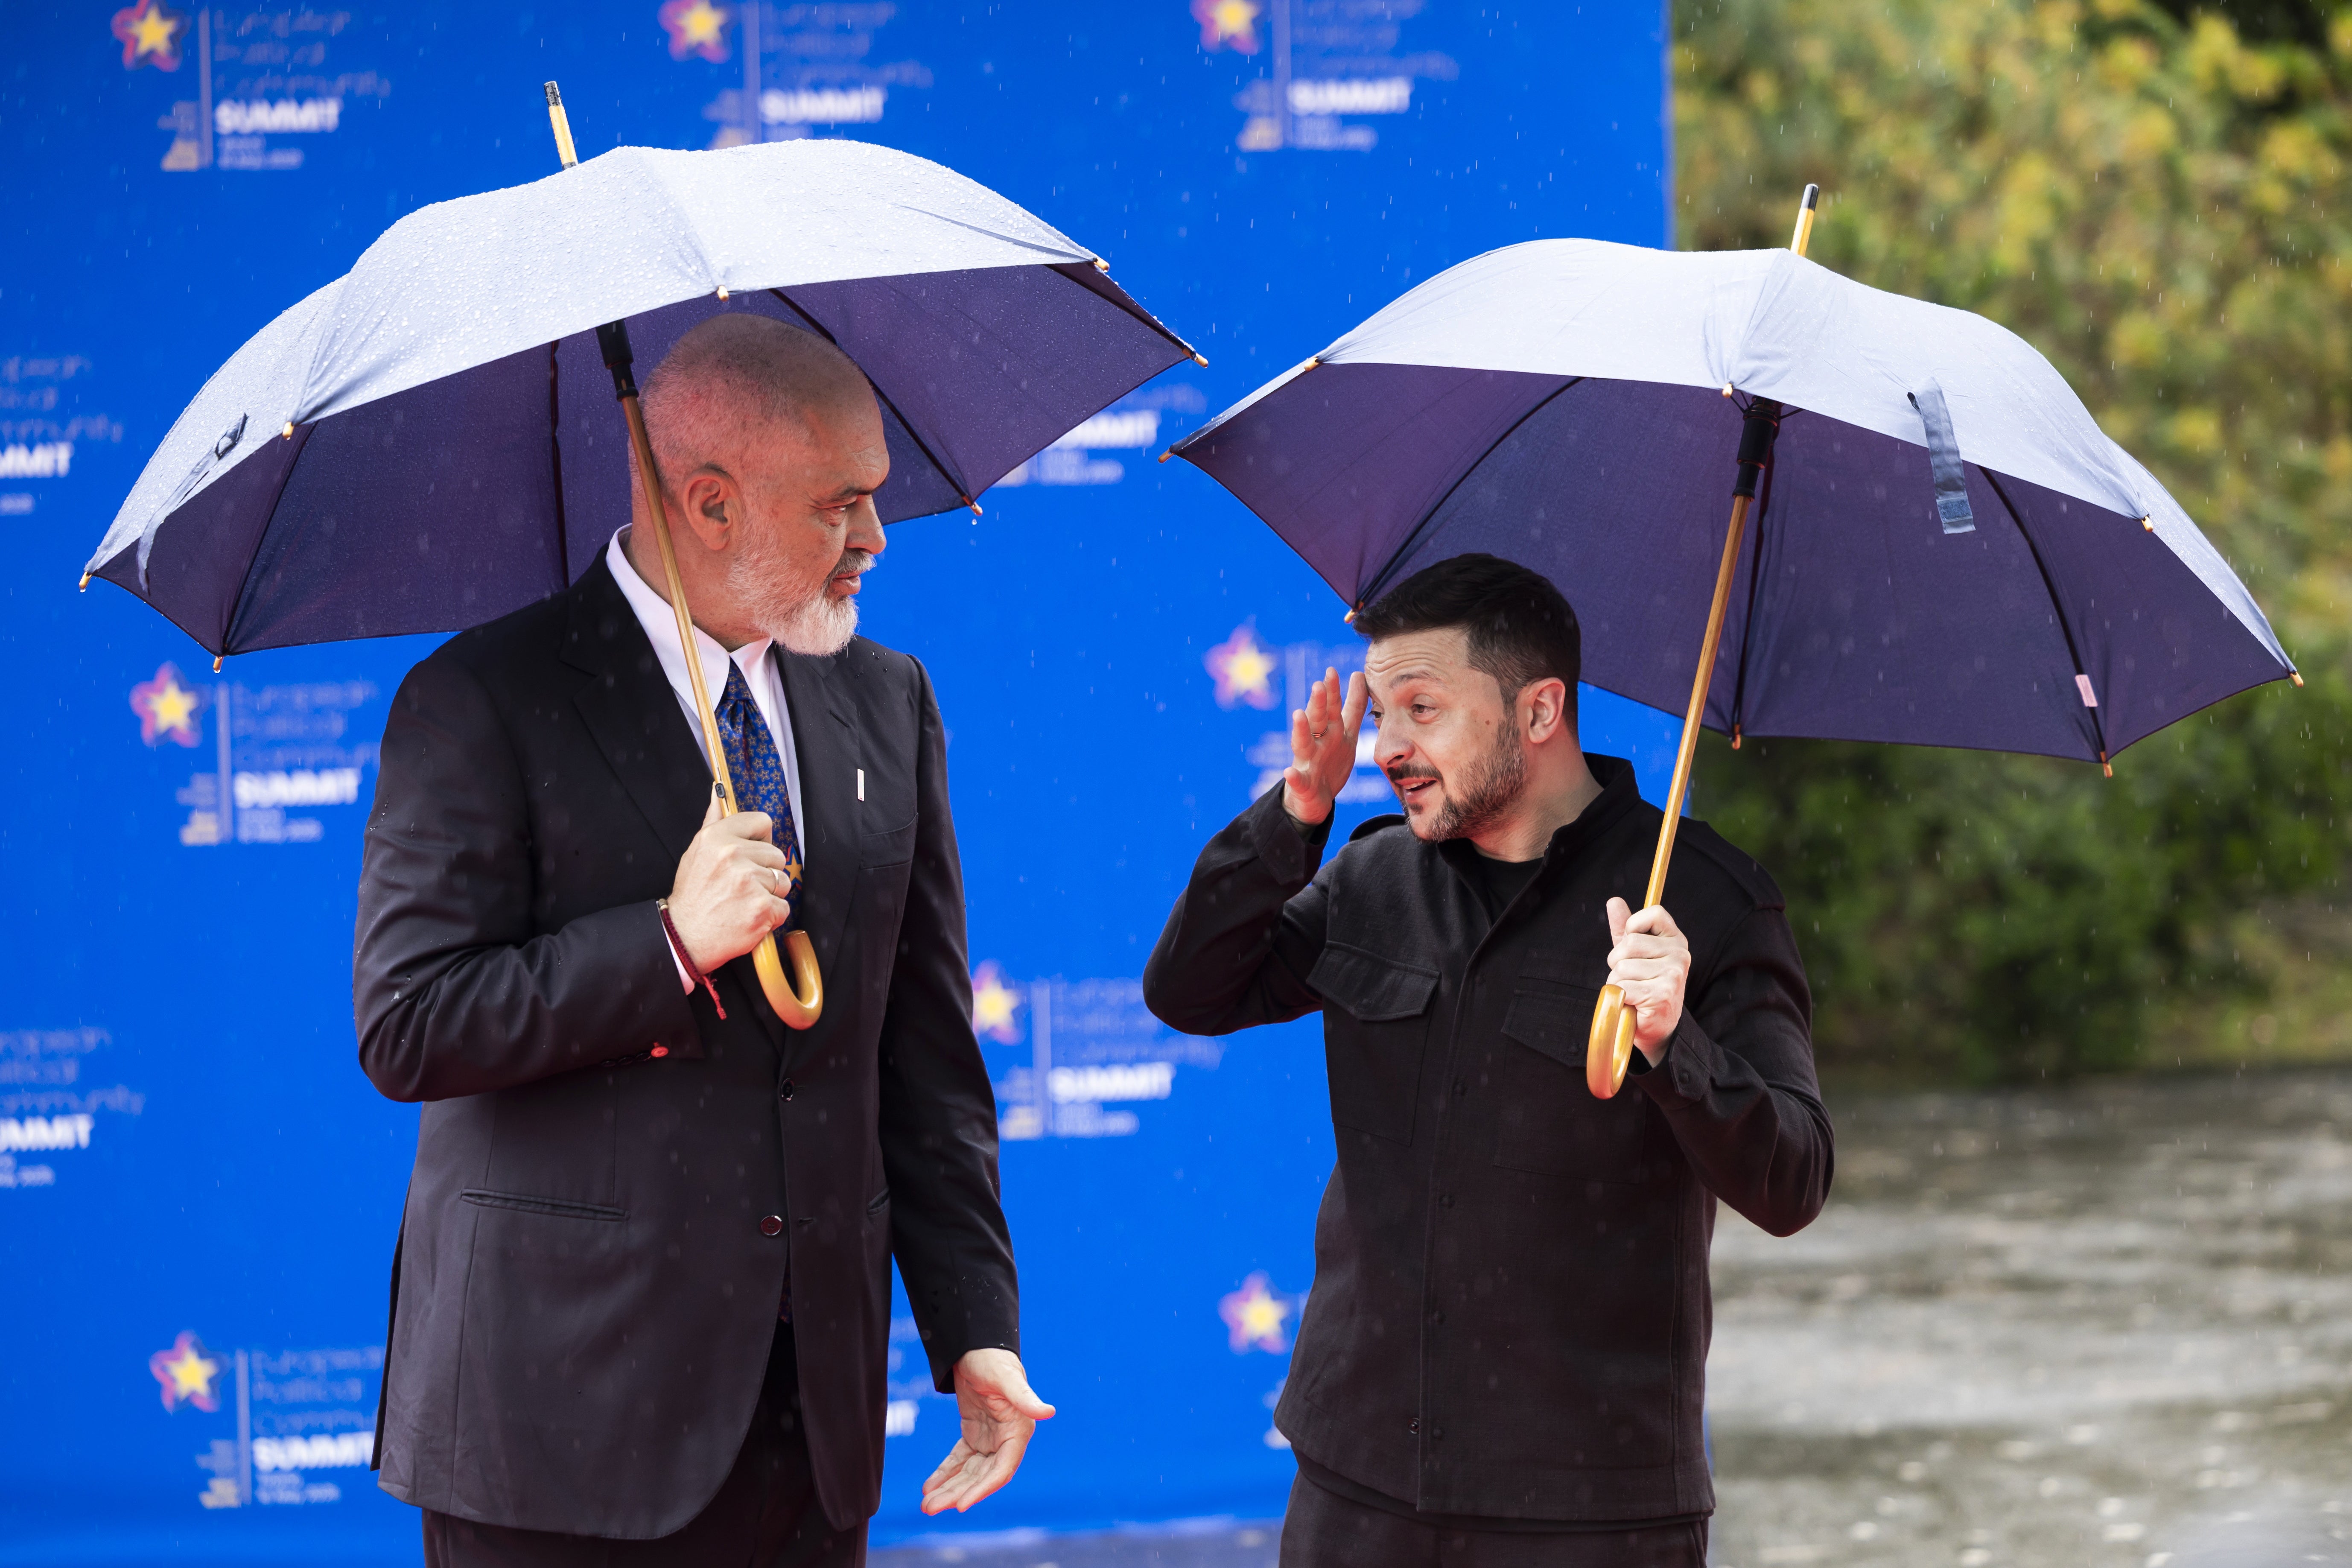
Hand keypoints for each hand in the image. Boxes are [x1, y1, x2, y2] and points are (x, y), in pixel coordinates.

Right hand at [665, 788, 791, 969]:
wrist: (684, 936)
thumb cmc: (693, 895)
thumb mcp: (696, 852)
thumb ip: (713, 821)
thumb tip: (718, 792)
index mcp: (717, 837)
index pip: (762, 821)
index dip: (761, 839)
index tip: (752, 853)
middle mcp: (733, 855)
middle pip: (776, 854)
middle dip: (765, 871)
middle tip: (741, 886)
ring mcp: (749, 882)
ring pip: (782, 881)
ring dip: (769, 894)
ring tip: (743, 901)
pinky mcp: (762, 908)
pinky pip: (783, 906)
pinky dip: (771, 916)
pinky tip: (749, 917)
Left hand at [919, 1349, 1054, 1514]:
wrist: (975, 1346)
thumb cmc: (994, 1360)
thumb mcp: (1007, 1378)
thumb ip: (1025, 1397)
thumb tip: (1048, 1412)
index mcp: (1018, 1432)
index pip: (1001, 1470)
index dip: (982, 1489)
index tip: (962, 1505)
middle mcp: (1005, 1440)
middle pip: (980, 1477)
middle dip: (957, 1494)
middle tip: (930, 1508)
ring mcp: (988, 1439)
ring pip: (968, 1473)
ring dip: (948, 1489)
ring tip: (926, 1504)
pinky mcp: (973, 1434)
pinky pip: (958, 1460)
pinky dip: (944, 1473)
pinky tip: (929, 1485)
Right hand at [1282, 667, 1369, 826]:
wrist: (1314, 799)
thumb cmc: (1330, 761)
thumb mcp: (1346, 733)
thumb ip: (1352, 706)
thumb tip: (1357, 674)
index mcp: (1329, 731)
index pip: (1334, 708)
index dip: (1336, 691)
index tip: (1336, 671)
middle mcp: (1317, 742)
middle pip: (1318, 720)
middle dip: (1319, 703)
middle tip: (1320, 684)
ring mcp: (1307, 763)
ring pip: (1303, 744)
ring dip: (1301, 729)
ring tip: (1299, 715)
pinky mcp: (1302, 785)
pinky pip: (1297, 781)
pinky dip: (1293, 776)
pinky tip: (1288, 771)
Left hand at [1606, 897, 1690, 1063]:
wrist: (1657, 1028)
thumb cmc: (1643, 987)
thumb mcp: (1634, 954)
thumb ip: (1625, 929)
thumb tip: (1614, 900)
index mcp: (1676, 939)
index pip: (1654, 913)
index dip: (1634, 927)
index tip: (1633, 944)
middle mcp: (1680, 954)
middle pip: (1629, 943)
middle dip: (1617, 962)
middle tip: (1630, 977)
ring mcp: (1673, 974)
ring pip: (1622, 968)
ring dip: (1618, 983)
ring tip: (1633, 992)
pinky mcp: (1662, 994)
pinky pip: (1623, 987)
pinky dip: (1621, 997)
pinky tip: (1634, 1004)